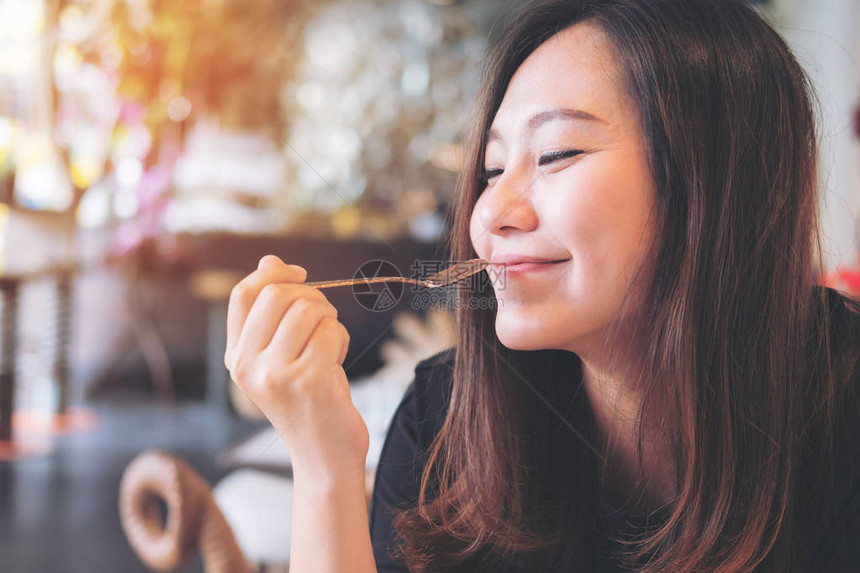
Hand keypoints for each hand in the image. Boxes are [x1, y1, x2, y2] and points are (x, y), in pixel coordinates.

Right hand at [225, 254, 368, 479]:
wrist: (323, 456)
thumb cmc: (307, 401)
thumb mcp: (280, 356)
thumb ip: (271, 313)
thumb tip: (270, 259)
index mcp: (236, 357)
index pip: (243, 294)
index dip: (273, 274)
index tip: (300, 275)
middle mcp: (246, 366)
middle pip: (277, 295)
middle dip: (312, 296)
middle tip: (324, 321)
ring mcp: (274, 374)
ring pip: (307, 309)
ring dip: (329, 321)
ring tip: (328, 348)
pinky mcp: (307, 380)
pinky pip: (330, 331)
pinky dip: (340, 339)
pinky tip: (335, 364)